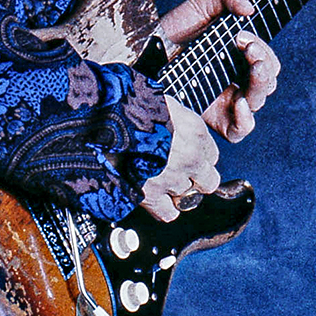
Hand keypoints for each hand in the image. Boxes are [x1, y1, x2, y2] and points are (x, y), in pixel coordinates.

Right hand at [137, 98, 218, 221]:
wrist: (103, 121)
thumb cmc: (129, 106)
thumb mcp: (162, 102)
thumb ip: (175, 118)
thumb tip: (172, 122)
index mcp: (194, 131)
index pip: (212, 155)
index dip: (199, 157)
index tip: (190, 156)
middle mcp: (189, 158)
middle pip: (208, 181)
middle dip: (195, 179)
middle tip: (179, 173)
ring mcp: (172, 179)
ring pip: (188, 198)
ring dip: (176, 192)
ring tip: (161, 182)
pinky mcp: (150, 195)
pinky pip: (168, 213)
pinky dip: (164, 208)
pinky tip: (156, 199)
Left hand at [156, 0, 280, 141]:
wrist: (144, 49)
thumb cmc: (174, 28)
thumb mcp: (202, 3)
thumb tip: (249, 7)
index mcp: (240, 57)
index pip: (267, 61)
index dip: (263, 50)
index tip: (244, 37)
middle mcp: (236, 80)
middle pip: (267, 82)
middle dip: (264, 64)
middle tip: (248, 49)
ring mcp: (225, 101)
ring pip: (257, 103)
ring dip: (261, 85)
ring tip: (252, 70)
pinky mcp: (211, 118)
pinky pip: (238, 130)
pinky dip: (245, 119)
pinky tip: (240, 103)